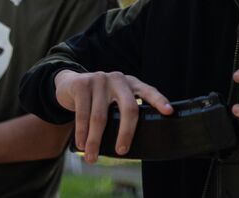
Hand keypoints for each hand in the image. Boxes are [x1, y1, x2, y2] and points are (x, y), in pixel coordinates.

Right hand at [54, 70, 171, 163]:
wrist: (70, 83)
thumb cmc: (98, 100)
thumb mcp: (114, 101)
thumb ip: (123, 113)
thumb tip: (127, 148)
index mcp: (131, 84)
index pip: (148, 91)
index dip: (159, 101)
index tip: (169, 112)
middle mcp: (118, 79)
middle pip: (128, 108)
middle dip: (126, 133)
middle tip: (122, 151)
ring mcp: (100, 80)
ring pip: (100, 117)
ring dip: (95, 141)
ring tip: (92, 158)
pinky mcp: (82, 84)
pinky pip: (83, 114)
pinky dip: (82, 133)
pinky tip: (81, 145)